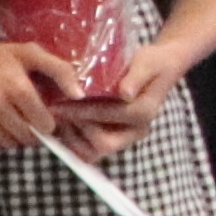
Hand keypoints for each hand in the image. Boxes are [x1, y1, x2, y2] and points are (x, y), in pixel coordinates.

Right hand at [0, 22, 70, 152]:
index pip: (44, 124)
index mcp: (16, 87)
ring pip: (8, 143)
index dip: (48, 122)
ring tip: (11, 120)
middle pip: (27, 137)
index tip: (43, 116)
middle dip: (32, 132)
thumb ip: (60, 70)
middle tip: (28, 120)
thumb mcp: (28, 54)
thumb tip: (79, 96)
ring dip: (14, 136)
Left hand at [47, 42, 189, 162]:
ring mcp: (125, 137)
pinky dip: (72, 141)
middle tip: (56, 111)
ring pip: (93, 152)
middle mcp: (135, 131)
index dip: (83, 111)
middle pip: (104, 145)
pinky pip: (89, 151)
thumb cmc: (152, 63)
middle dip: (77, 128)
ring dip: (71, 137)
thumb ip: (136, 77)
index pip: (110, 117)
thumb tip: (125, 94)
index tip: (59, 103)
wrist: (159, 71)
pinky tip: (61, 122)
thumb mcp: (147, 62)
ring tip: (56, 116)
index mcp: (144, 113)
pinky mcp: (114, 138)